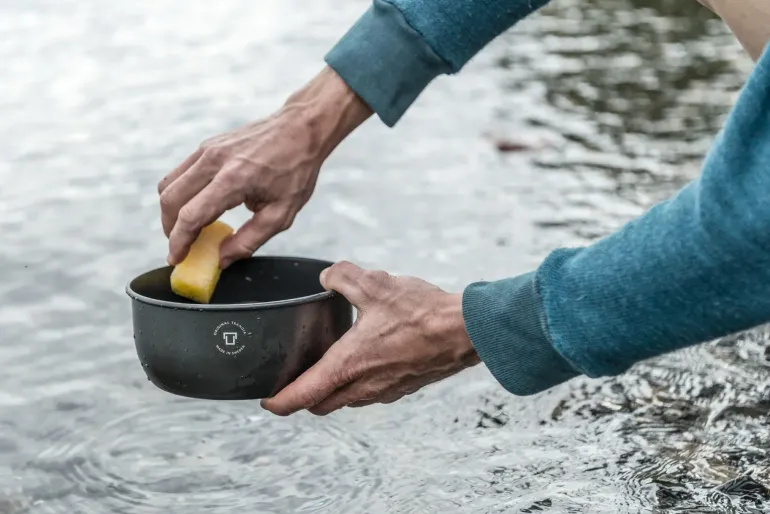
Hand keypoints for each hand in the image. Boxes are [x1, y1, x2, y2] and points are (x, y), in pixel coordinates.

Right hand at [158, 67, 372, 267]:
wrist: (301, 128)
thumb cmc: (296, 171)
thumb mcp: (282, 214)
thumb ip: (249, 240)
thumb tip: (220, 260)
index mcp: (234, 179)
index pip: (191, 215)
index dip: (179, 241)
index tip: (176, 259)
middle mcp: (214, 160)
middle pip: (171, 199)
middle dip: (169, 229)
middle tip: (181, 248)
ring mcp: (207, 149)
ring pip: (169, 184)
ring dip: (170, 211)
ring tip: (186, 230)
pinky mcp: (207, 145)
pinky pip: (180, 172)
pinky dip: (179, 194)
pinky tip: (196, 207)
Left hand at [261, 262, 479, 415]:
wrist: (466, 331)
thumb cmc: (422, 313)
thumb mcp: (375, 284)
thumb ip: (342, 277)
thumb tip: (327, 277)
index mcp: (348, 365)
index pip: (302, 396)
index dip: (278, 402)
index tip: (266, 401)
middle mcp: (364, 386)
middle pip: (321, 405)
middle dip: (303, 397)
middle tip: (294, 381)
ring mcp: (386, 391)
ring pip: (347, 400)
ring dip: (333, 390)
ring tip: (329, 367)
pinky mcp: (404, 387)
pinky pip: (370, 393)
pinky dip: (358, 383)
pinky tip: (367, 358)